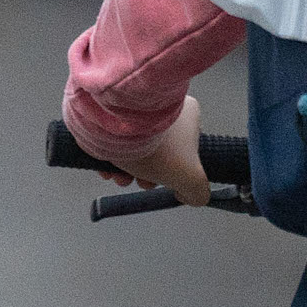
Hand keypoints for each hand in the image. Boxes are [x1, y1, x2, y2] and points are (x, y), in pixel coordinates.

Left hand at [95, 96, 209, 206]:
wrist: (116, 125)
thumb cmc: (158, 147)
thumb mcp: (190, 177)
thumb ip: (197, 191)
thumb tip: (189, 195)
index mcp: (188, 116)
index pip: (189, 149)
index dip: (176, 171)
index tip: (167, 181)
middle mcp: (164, 111)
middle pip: (159, 153)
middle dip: (148, 175)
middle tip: (141, 181)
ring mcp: (138, 112)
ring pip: (136, 150)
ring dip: (128, 172)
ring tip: (122, 177)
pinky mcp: (114, 116)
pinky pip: (115, 142)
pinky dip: (111, 160)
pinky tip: (108, 169)